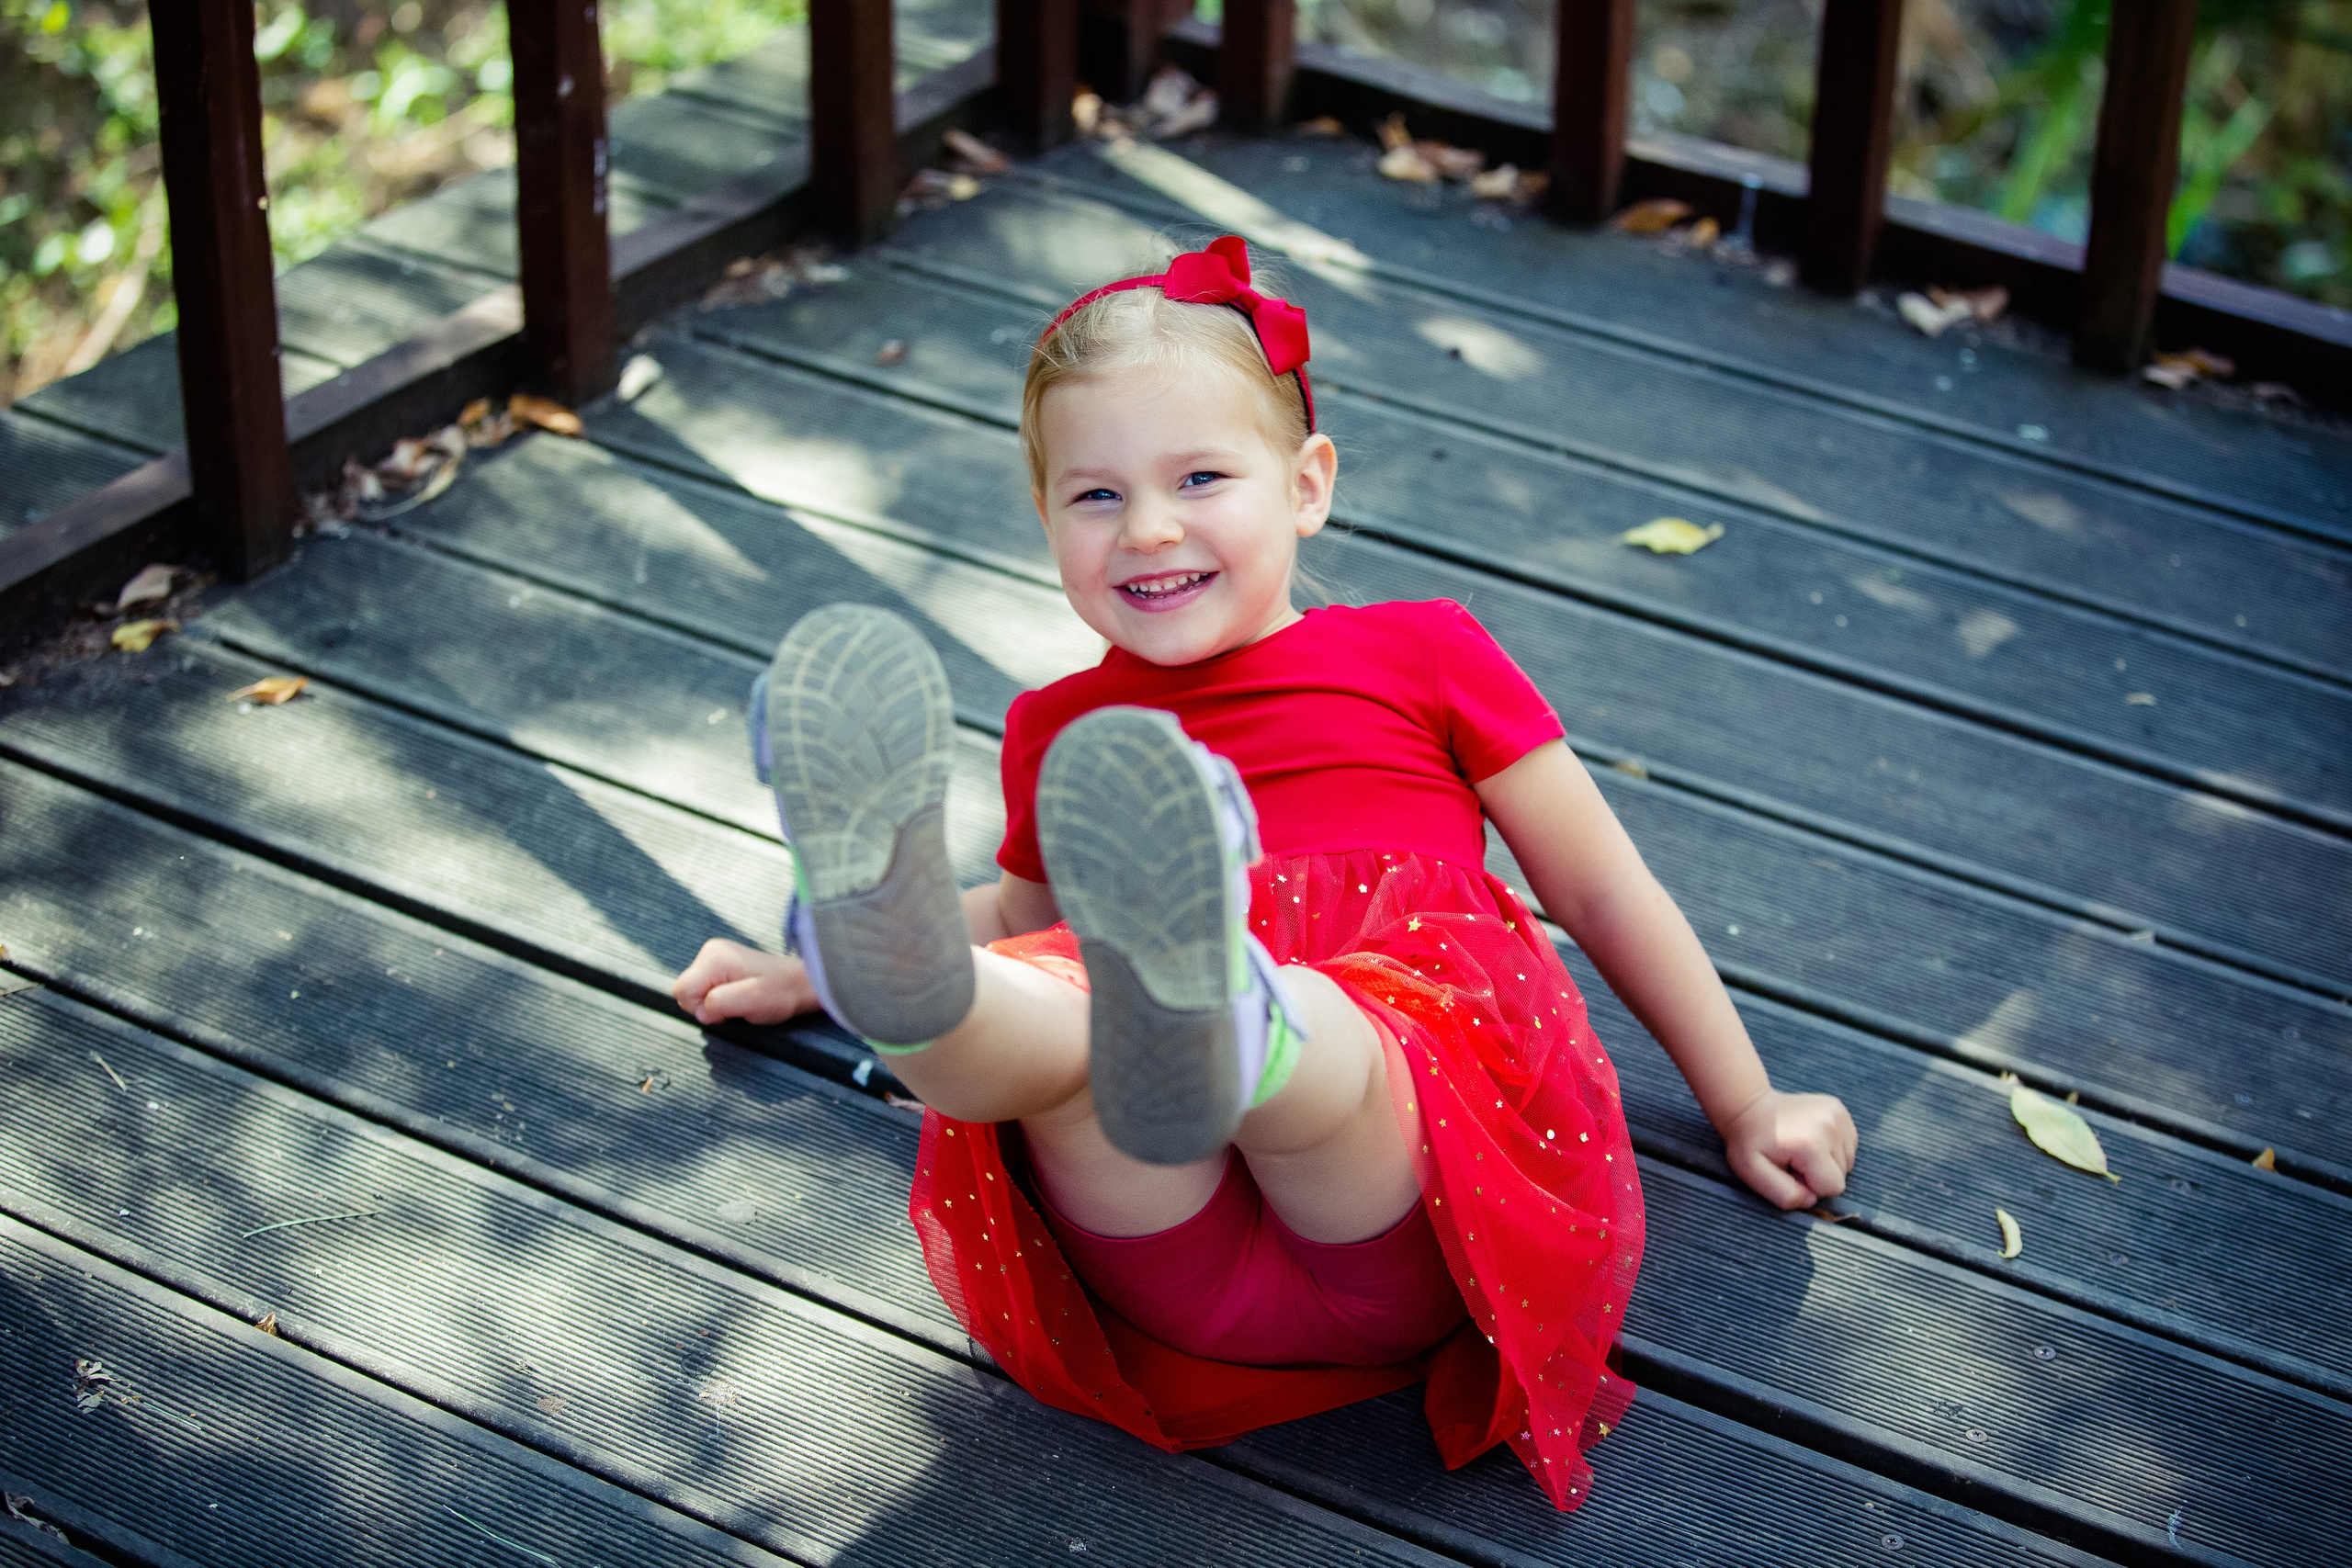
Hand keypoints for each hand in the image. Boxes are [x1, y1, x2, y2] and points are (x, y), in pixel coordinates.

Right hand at [671, 939, 818, 1025]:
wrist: (799, 983)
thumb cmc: (781, 992)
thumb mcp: (751, 1000)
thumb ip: (719, 1003)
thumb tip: (701, 1010)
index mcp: (715, 958)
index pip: (682, 990)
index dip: (701, 1007)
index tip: (726, 1008)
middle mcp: (711, 952)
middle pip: (684, 990)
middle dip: (705, 1005)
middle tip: (735, 1005)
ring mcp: (714, 956)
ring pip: (692, 990)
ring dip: (712, 1002)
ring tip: (738, 999)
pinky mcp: (719, 963)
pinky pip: (702, 987)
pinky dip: (716, 997)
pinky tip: (736, 994)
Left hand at [1721, 1089, 1857, 1209]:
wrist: (1749, 1107)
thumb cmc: (1749, 1143)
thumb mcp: (1754, 1173)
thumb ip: (1785, 1195)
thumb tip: (1812, 1200)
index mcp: (1812, 1144)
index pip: (1833, 1187)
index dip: (1811, 1186)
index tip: (1790, 1171)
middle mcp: (1830, 1125)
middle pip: (1842, 1174)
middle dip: (1819, 1174)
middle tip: (1792, 1159)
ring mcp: (1837, 1114)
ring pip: (1847, 1159)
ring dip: (1826, 1161)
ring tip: (1799, 1148)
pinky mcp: (1839, 1109)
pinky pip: (1848, 1144)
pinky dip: (1832, 1147)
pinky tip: (1810, 1138)